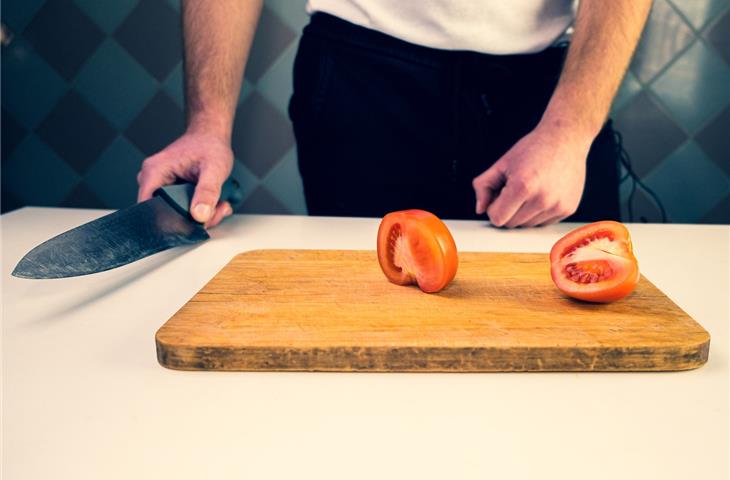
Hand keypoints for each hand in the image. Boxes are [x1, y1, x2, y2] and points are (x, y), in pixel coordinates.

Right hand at [137, 129, 233, 227]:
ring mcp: (160, 184)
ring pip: (176, 214)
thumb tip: (199, 216)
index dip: (170, 222)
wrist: (212, 135)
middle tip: (215, 211)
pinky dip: (200, 209)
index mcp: (154, 172)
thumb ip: (207, 192)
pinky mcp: (170, 189)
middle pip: (166, 214)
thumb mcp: (213, 169)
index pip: (149, 209)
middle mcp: (153, 179)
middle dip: (194, 219)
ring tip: (218, 204)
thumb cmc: (209, 145)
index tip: (193, 224)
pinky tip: (215, 203)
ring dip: (201, 215)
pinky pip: (182, 208)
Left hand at [472, 124, 590, 227]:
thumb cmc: (533, 149)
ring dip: (523, 212)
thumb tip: (480, 209)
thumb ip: (483, 186)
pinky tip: (543, 193)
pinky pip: (543, 222)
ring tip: (530, 190)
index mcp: (522, 187)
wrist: (565, 139)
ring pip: (528, 225)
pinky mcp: (568, 209)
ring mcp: (557, 206)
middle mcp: (542, 199)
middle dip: (508, 210)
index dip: (494, 208)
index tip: (500, 194)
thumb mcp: (502, 163)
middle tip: (514, 189)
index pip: (497, 218)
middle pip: (511, 224)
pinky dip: (539, 212)